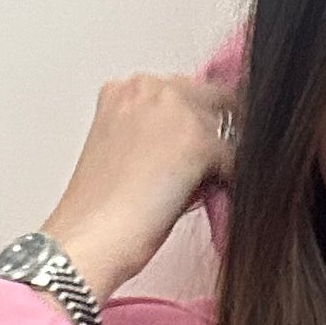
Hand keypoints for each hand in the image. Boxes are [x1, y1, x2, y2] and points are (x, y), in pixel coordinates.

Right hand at [38, 70, 237, 305]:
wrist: (92, 237)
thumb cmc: (98, 211)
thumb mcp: (119, 151)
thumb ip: (151, 134)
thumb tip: (186, 145)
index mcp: (121, 89)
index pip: (177, 89)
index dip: (192, 119)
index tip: (198, 143)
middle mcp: (148, 88)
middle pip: (207, 96)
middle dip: (212, 127)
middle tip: (211, 165)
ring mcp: (174, 109)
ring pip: (224, 122)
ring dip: (221, 152)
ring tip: (209, 183)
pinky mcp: (198, 140)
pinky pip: (233, 155)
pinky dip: (229, 177)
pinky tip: (213, 196)